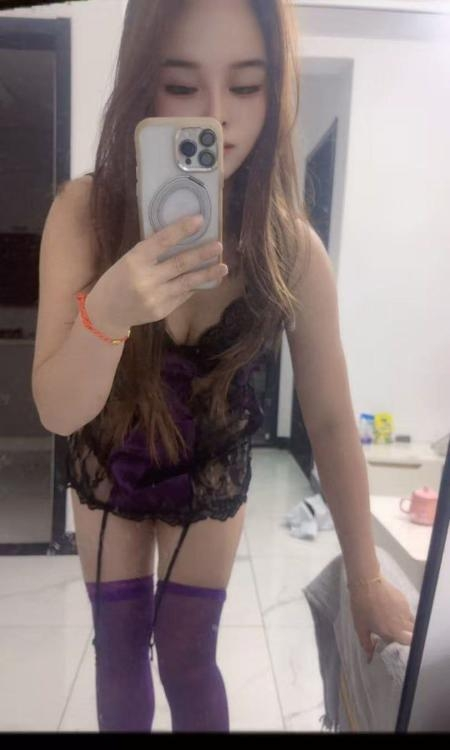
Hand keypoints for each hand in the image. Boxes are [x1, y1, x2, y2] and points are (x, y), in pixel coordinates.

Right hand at [86, 214, 226, 335]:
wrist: (106, 313)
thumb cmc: (117, 280)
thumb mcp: (128, 261)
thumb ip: (151, 253)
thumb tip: (182, 240)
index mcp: (134, 260)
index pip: (161, 241)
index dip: (181, 229)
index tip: (200, 220)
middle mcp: (146, 279)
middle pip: (180, 264)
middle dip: (202, 254)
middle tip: (219, 245)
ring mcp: (155, 297)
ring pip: (187, 282)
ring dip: (207, 274)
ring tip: (223, 267)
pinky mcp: (162, 311)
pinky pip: (183, 295)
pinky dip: (194, 286)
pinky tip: (205, 280)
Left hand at [349, 577, 415, 662]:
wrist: (366, 582)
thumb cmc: (361, 606)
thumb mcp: (360, 627)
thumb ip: (366, 644)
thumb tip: (369, 658)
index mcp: (392, 632)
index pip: (406, 644)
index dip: (401, 645)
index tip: (395, 644)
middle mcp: (402, 623)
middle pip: (413, 635)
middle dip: (407, 636)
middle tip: (396, 633)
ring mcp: (405, 611)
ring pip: (411, 623)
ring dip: (404, 625)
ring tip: (391, 620)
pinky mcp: (405, 601)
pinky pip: (407, 611)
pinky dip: (402, 613)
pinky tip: (391, 608)